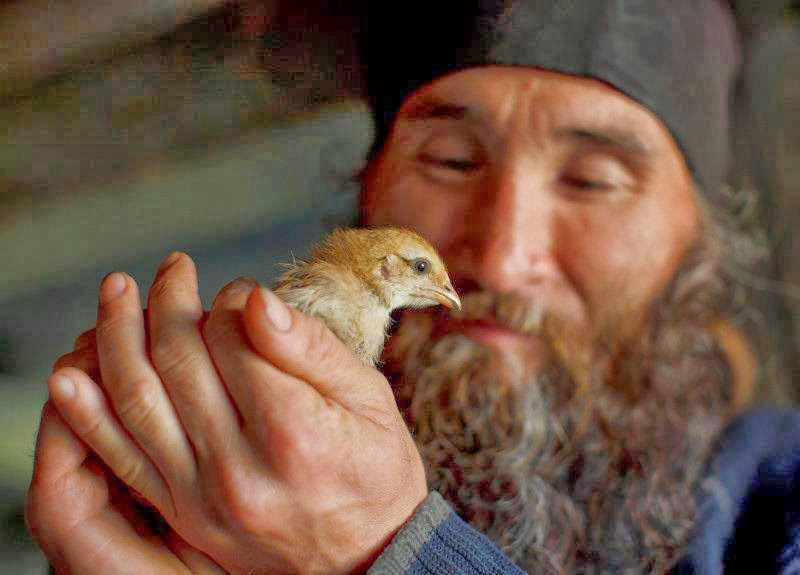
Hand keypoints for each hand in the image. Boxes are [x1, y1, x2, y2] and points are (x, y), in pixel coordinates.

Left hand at [35, 253, 427, 573]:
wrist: (369, 556)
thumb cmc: (375, 469)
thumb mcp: (370, 399)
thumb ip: (312, 349)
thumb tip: (256, 301)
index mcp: (296, 430)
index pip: (234, 340)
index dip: (229, 300)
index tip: (238, 288)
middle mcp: (242, 467)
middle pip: (180, 363)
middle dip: (168, 302)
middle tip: (170, 268)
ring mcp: (205, 497)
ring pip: (139, 401)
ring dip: (117, 337)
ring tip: (115, 292)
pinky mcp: (185, 513)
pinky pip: (123, 458)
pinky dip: (89, 414)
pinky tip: (69, 376)